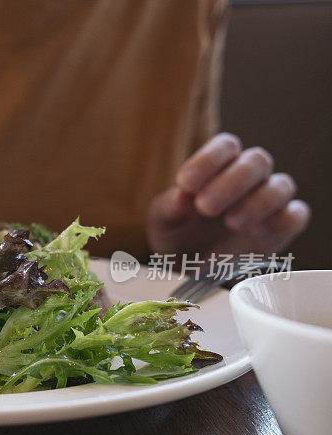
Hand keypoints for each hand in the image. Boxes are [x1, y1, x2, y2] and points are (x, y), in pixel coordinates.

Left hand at [147, 133, 309, 256]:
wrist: (187, 265)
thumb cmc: (175, 234)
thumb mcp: (162, 222)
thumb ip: (169, 207)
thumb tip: (181, 196)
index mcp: (218, 165)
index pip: (225, 146)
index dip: (208, 160)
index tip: (186, 183)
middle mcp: (248, 177)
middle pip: (257, 161)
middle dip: (232, 182)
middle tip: (206, 206)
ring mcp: (268, 201)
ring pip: (281, 186)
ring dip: (258, 202)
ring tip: (231, 222)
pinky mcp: (281, 227)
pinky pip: (296, 216)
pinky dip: (281, 221)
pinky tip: (257, 232)